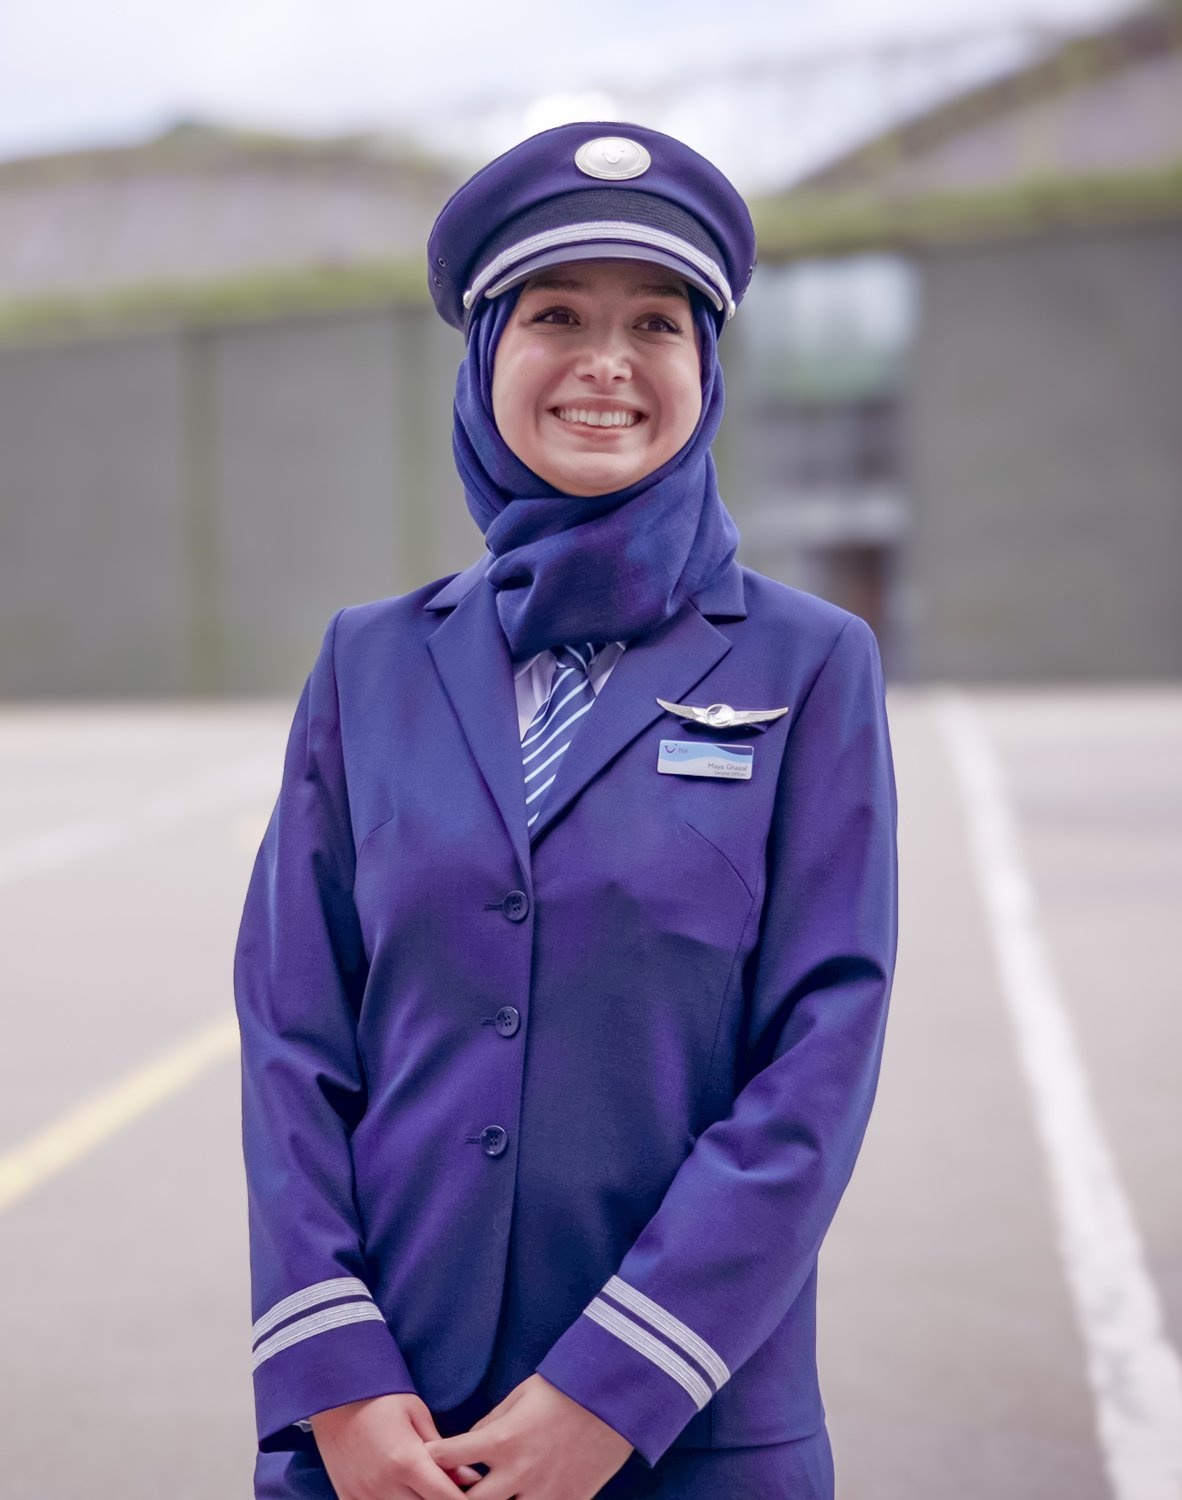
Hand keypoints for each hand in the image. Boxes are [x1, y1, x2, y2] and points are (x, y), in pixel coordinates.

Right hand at [309, 1392, 482, 1498]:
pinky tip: (402, 1493)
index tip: (473, 1494)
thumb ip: (443, 1451)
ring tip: (426, 1488)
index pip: (445, 1497)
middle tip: (449, 1487)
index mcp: (406, 1461)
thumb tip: (469, 1478)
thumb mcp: (417, 1414)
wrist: (334, 1394)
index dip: (463, 1499)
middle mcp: (384, 1485)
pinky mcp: (347, 1498)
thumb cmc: (381, 1398)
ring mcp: (363, 1495)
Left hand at [424, 1374, 633, 1499]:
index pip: (450, 1455)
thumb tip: (469, 1445)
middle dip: (455, 1495)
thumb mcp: (520, 1397)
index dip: (434, 1456)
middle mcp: (518, 1473)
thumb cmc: (565, 1389)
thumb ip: (491, 1424)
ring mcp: (544, 1493)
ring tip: (487, 1493)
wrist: (615, 1398)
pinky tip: (521, 1495)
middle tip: (450, 1487)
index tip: (427, 1455)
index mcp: (503, 1440)